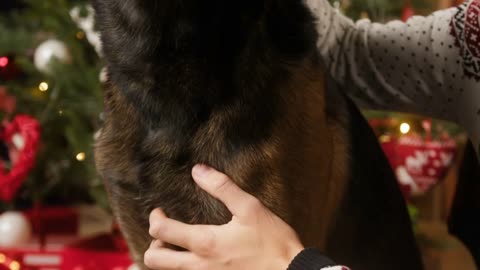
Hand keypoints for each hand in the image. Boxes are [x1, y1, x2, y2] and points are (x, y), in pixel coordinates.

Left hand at [145, 164, 303, 269]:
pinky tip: (197, 258)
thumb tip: (198, 170)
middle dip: (153, 243)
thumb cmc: (273, 241)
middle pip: (153, 260)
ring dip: (166, 258)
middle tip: (166, 232)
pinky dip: (181, 268)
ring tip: (179, 245)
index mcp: (205, 243)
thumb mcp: (250, 208)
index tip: (160, 211)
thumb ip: (222, 187)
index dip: (155, 218)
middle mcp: (199, 266)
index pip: (161, 231)